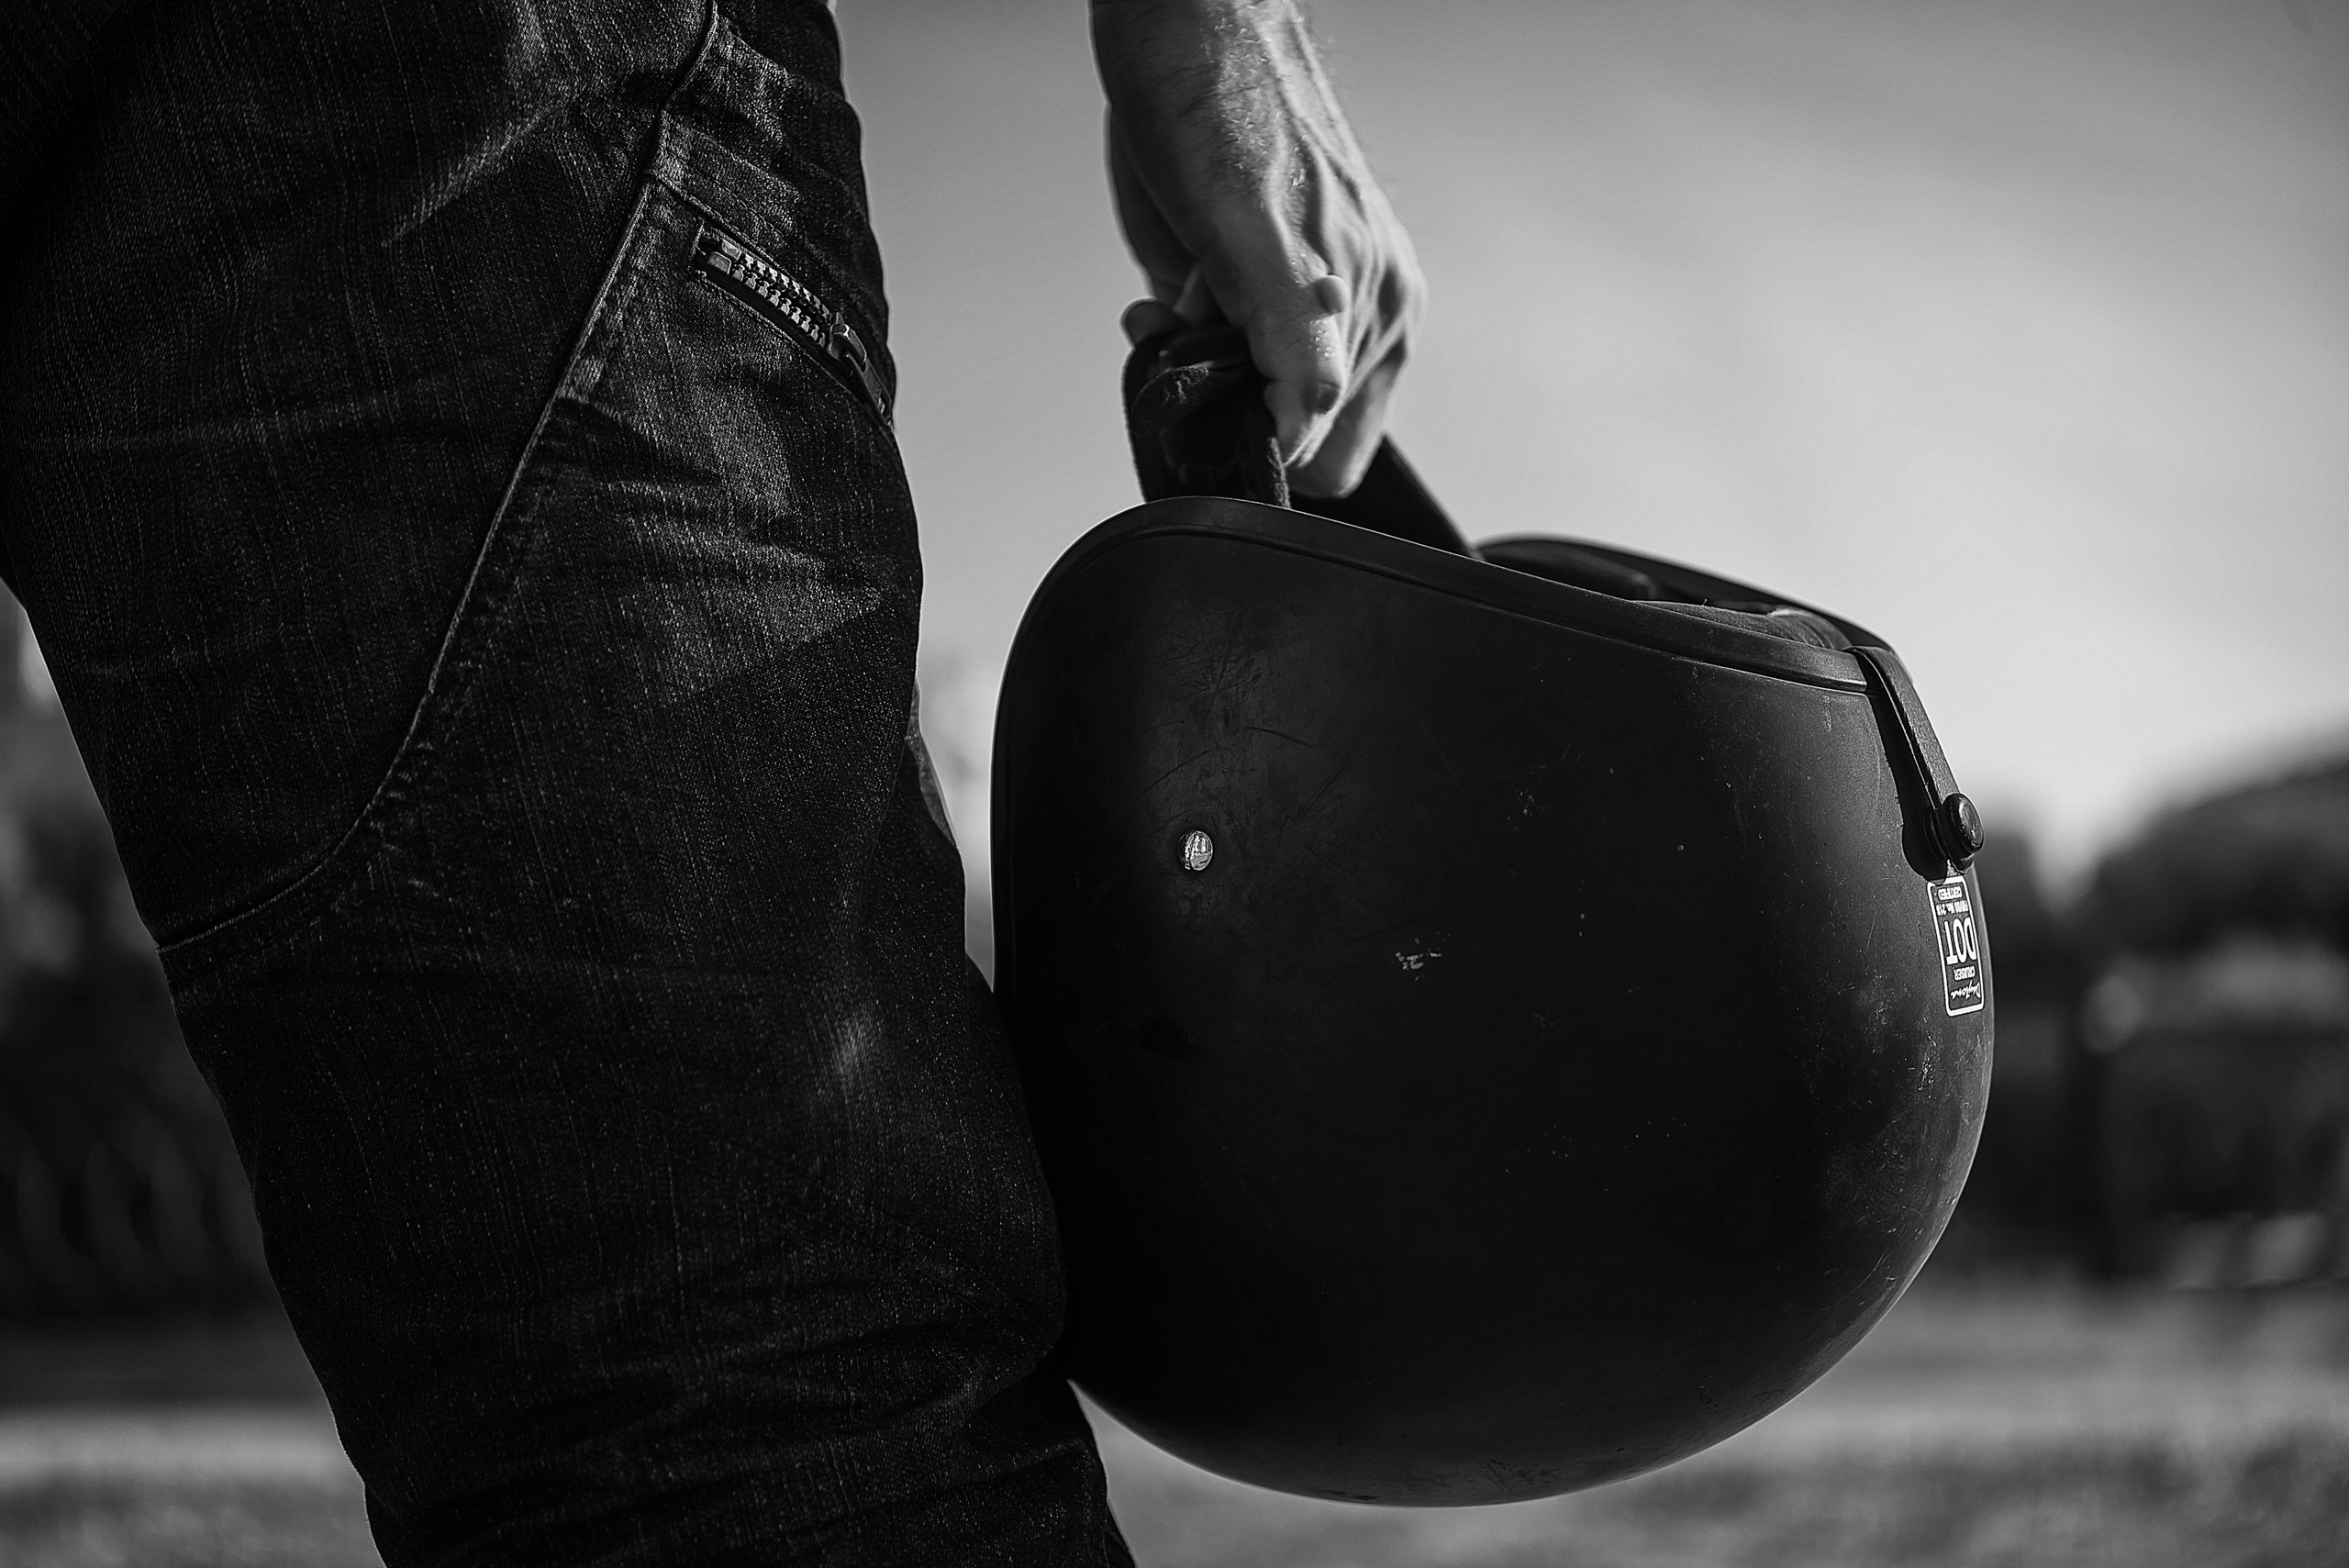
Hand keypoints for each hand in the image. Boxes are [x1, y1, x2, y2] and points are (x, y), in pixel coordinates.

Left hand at [1093, 0, 1423, 496]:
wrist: (1185, 23)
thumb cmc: (1215, 98)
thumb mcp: (1250, 235)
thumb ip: (1294, 344)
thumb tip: (1307, 428)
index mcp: (1379, 311)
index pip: (1325, 455)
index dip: (1252, 436)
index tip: (1208, 383)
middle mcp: (1366, 310)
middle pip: (1294, 431)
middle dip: (1230, 397)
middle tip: (1186, 327)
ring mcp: (1325, 294)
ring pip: (1261, 394)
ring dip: (1205, 362)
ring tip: (1180, 294)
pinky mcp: (1277, 277)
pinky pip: (1239, 352)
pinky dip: (1194, 335)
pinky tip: (1175, 289)